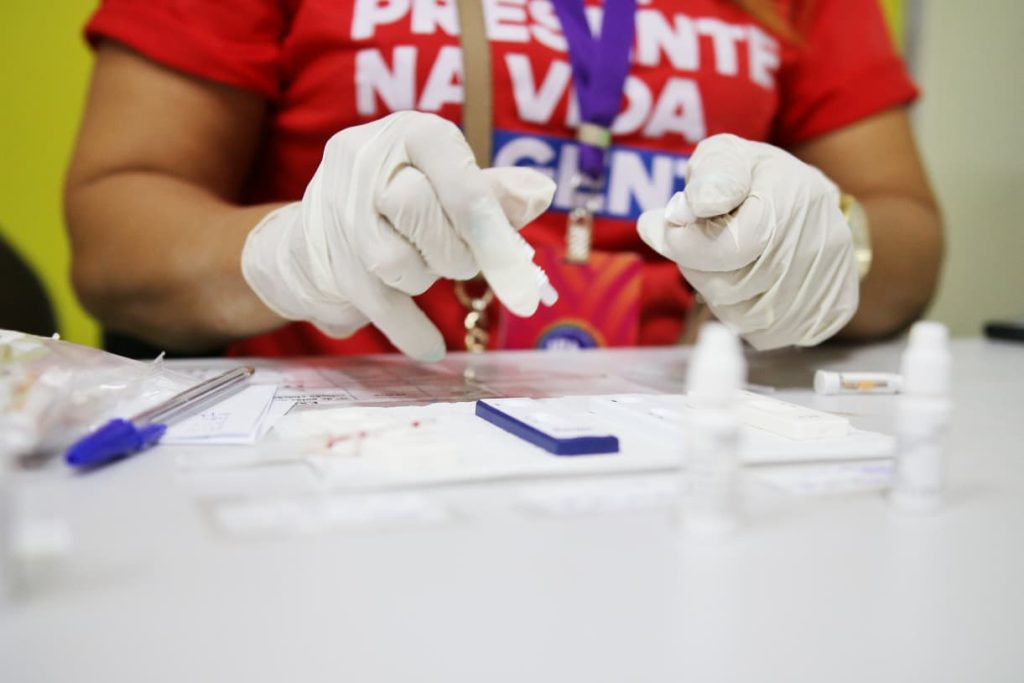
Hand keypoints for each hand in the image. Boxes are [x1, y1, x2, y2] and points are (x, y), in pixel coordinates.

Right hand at [241, 111, 556, 360]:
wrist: (313, 237)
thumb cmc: (402, 204)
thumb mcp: (449, 185)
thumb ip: (494, 192)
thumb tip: (540, 193)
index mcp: (409, 133)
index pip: (453, 170)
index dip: (487, 219)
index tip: (513, 264)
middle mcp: (364, 160)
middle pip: (417, 210)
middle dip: (454, 251)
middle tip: (464, 263)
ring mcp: (336, 209)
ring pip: (395, 259)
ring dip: (426, 279)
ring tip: (426, 270)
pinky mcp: (326, 260)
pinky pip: (377, 303)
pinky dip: (412, 331)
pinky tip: (431, 346)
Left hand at [638, 134, 858, 349]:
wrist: (812, 201)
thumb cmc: (757, 180)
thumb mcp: (729, 156)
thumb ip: (708, 177)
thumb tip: (684, 212)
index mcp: (792, 201)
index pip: (728, 248)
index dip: (687, 246)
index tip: (670, 229)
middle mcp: (817, 245)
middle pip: (732, 287)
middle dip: (698, 269)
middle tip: (695, 246)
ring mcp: (828, 283)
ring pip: (745, 317)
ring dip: (718, 295)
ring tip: (721, 264)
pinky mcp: (831, 310)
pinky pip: (767, 335)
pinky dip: (744, 317)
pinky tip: (744, 287)